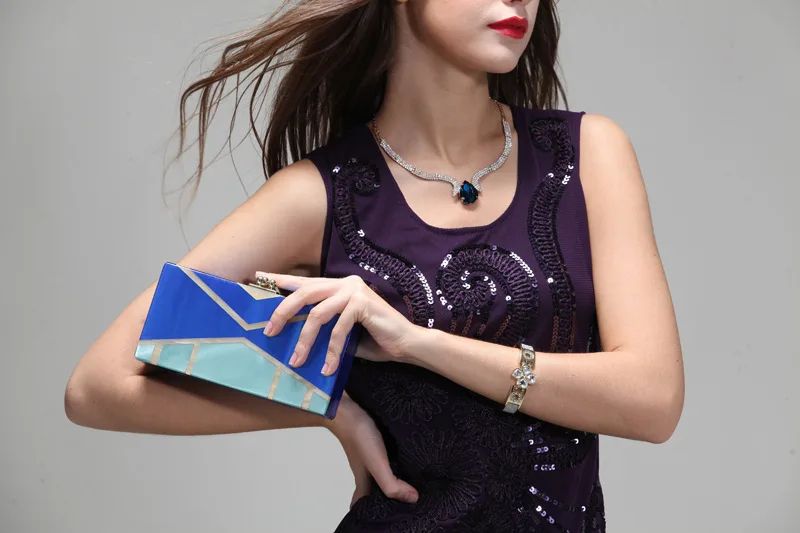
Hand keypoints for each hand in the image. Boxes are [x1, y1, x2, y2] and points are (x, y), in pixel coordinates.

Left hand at [257, 271, 415, 374]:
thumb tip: (294, 334)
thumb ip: (324, 325)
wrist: (406, 344)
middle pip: (304, 293)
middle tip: (269, 332)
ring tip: (296, 360)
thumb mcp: (342, 331)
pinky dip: (331, 351)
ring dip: (305, 340)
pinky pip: (338, 328)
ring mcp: (354, 291)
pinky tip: (328, 368)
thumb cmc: (374, 339)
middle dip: (283, 312)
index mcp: (338, 286)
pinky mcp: (362, 304)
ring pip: (318, 313)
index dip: (280, 280)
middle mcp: (345, 283)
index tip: (258, 279)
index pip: (304, 282)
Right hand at [327, 392, 417, 505]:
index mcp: (363, 481)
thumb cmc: (359, 437)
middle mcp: (366, 470)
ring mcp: (370, 455)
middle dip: (388, 496)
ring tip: (414, 480)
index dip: (374, 513)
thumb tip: (413, 498)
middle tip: (410, 498)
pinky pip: (387, 456)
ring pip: (381, 472)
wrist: (346, 406)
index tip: (391, 516)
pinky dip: (396, 459)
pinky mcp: (375, 441)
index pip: (365, 504)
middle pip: (375, 490)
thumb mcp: (377, 464)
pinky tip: (408, 456)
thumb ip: (392, 484)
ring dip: (395, 477)